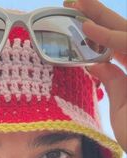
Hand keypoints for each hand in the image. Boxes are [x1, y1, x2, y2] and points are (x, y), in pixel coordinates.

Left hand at [64, 0, 126, 151]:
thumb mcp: (121, 108)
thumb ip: (113, 83)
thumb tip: (94, 63)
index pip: (119, 47)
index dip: (100, 32)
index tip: (79, 22)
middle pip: (123, 33)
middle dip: (100, 15)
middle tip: (76, 1)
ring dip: (102, 16)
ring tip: (77, 4)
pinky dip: (110, 37)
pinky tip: (88, 27)